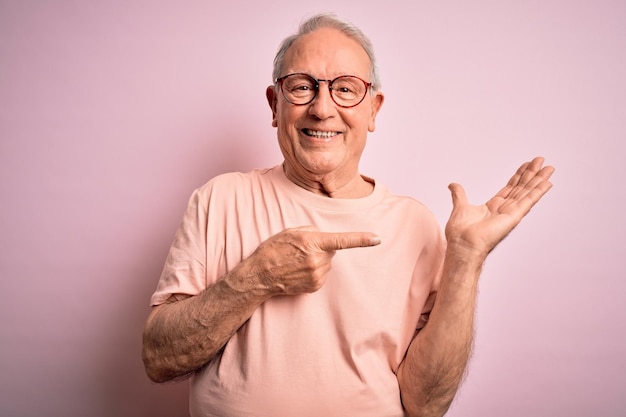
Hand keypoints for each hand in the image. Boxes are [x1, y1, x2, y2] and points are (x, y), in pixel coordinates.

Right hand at [248, 226, 380, 294]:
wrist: (260, 275)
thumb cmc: (274, 249)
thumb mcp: (291, 232)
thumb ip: (313, 232)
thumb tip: (326, 239)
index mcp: (313, 242)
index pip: (342, 241)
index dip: (361, 239)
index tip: (377, 239)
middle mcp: (317, 260)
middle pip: (331, 251)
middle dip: (321, 248)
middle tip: (301, 250)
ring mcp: (317, 275)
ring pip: (327, 263)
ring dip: (317, 260)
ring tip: (297, 261)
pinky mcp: (315, 286)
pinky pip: (322, 274)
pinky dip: (313, 271)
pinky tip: (298, 271)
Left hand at [445, 156, 554, 258]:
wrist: (462, 244)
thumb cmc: (460, 233)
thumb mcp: (460, 207)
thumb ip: (459, 194)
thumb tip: (452, 185)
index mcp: (493, 207)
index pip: (510, 188)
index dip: (518, 176)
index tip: (526, 165)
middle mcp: (505, 209)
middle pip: (521, 188)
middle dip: (531, 174)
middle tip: (541, 160)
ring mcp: (511, 213)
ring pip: (527, 192)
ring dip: (539, 179)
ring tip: (549, 168)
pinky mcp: (514, 217)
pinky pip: (528, 202)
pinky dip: (538, 192)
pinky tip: (547, 183)